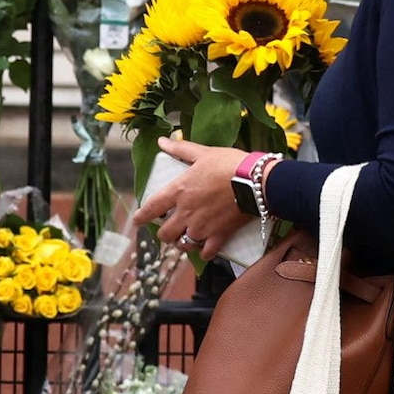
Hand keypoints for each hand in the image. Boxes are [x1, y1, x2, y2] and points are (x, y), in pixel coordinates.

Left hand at [132, 136, 253, 252]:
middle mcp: (186, 213)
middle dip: (165, 233)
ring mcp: (202, 227)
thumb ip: (180, 149)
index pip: (151, 208)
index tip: (138, 220)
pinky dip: (204, 252)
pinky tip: (205, 249)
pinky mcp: (219, 236)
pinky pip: (206, 252)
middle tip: (170, 228)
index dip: (141, 216)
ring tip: (186, 238)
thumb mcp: (203, 153)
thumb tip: (162, 141)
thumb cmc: (229, 164)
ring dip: (182, 243)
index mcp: (178, 191)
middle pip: (165, 233)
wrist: (256, 181)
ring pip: (183, 245)